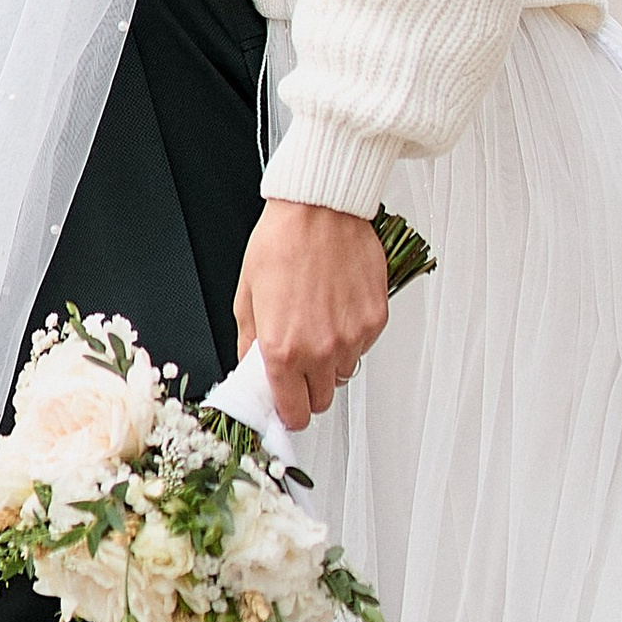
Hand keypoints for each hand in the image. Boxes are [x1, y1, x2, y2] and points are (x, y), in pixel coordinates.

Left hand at [231, 204, 387, 430]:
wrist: (320, 208)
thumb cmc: (282, 242)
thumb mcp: (247, 297)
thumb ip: (250, 344)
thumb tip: (252, 367)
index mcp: (283, 350)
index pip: (293, 412)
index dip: (288, 412)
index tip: (286, 404)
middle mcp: (321, 350)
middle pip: (321, 400)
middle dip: (308, 388)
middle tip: (299, 362)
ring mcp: (352, 337)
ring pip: (343, 373)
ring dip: (330, 362)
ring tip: (318, 325)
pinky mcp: (375, 320)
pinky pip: (363, 346)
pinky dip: (351, 337)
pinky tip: (337, 308)